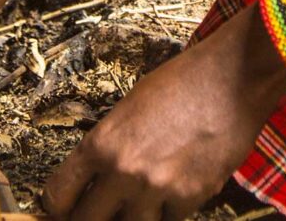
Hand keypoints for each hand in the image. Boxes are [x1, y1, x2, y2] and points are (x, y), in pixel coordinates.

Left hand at [42, 7, 285, 220]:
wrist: (230, 80)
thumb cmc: (179, 83)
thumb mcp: (128, 107)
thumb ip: (108, 146)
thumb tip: (94, 177)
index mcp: (101, 143)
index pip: (57, 195)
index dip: (55, 208)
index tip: (61, 210)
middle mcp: (123, 171)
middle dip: (87, 220)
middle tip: (95, 213)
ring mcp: (157, 188)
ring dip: (130, 218)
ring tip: (135, 204)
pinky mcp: (190, 199)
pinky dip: (167, 213)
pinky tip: (171, 195)